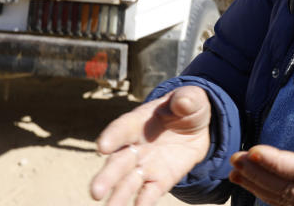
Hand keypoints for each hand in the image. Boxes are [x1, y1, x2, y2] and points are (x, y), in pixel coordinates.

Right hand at [89, 86, 212, 205]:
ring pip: (128, 182)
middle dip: (107, 177)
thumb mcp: (191, 98)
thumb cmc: (187, 107)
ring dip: (118, 196)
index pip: (122, 128)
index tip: (103, 147)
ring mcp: (146, 165)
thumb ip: (187, 99)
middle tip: (96, 191)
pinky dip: (143, 203)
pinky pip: (149, 193)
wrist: (197, 127)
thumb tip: (184, 101)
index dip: (112, 137)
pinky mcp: (160, 180)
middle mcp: (135, 146)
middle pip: (118, 162)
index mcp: (138, 121)